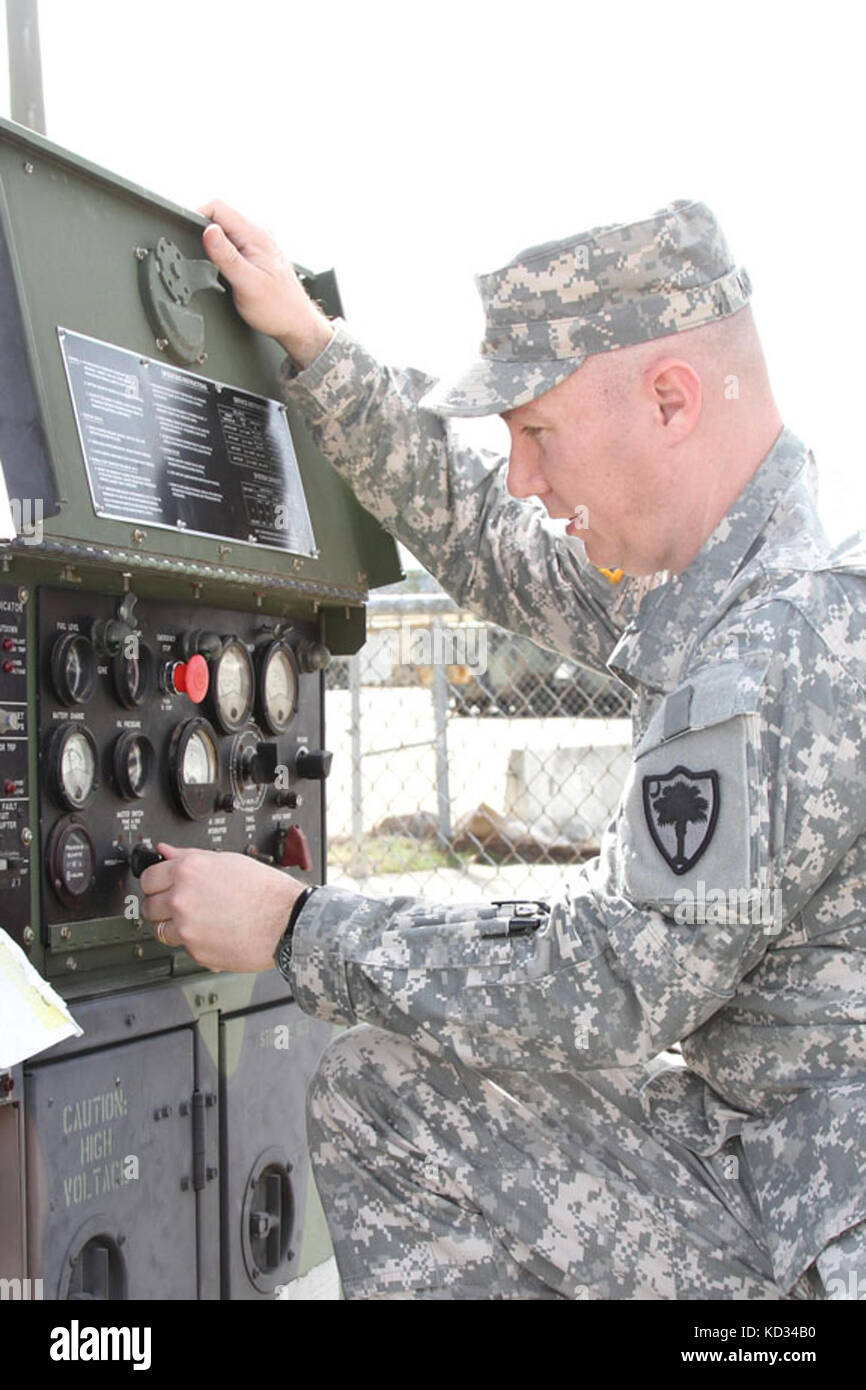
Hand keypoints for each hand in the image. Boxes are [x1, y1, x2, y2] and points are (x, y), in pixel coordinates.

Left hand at [140, 842, 304, 972]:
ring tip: (199, 920)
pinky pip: (183, 947)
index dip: (155, 882)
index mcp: (188, 871)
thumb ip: (190, 856)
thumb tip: (165, 851)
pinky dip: (194, 942)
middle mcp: (182, 900)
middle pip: (149, 906)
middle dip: (161, 905)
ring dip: (174, 926)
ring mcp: (187, 928)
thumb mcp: (227, 861)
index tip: (160, 886)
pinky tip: (213, 932)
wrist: (287, 921)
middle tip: (181, 904)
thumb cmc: (265, 890)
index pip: (148, 878)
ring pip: (160, 930)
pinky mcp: (196, 952)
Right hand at [197, 199, 334, 367]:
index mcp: (256, 235)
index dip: (197, 216)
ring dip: (214, 245)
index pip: (218, 207)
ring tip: (214, 267)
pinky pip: (233, 244)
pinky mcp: (257, 254)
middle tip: (200, 258)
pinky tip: (225, 271)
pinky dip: (223, 253)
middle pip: (220, 217)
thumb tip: (209, 231)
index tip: (187, 235)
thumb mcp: (246, 283)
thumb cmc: (278, 309)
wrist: (297, 324)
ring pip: (226, 232)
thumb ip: (226, 256)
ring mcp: (259, 243)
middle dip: (204, 233)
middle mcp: (259, 234)